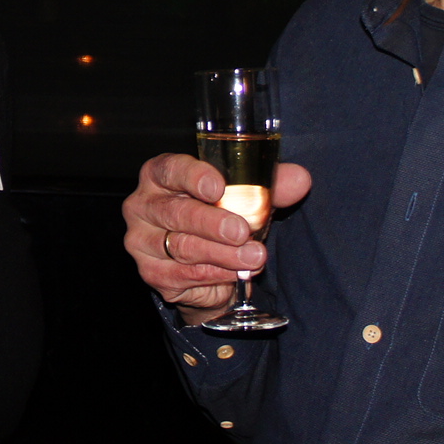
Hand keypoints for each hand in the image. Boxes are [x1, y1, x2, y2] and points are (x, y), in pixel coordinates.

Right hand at [124, 152, 312, 324]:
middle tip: (242, 231)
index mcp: (161, 175)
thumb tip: (300, 179)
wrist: (211, 267)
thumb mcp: (247, 198)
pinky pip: (184, 274)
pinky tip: (237, 273)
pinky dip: (216, 274)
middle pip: (175, 212)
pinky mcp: (152, 273)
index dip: (193, 177)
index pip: (170, 169)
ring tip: (255, 256)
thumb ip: (270, 187)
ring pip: (183, 247)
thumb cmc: (222, 217)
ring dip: (223, 254)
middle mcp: (144, 205)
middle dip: (212, 222)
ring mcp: (142, 241)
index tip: (217, 188)